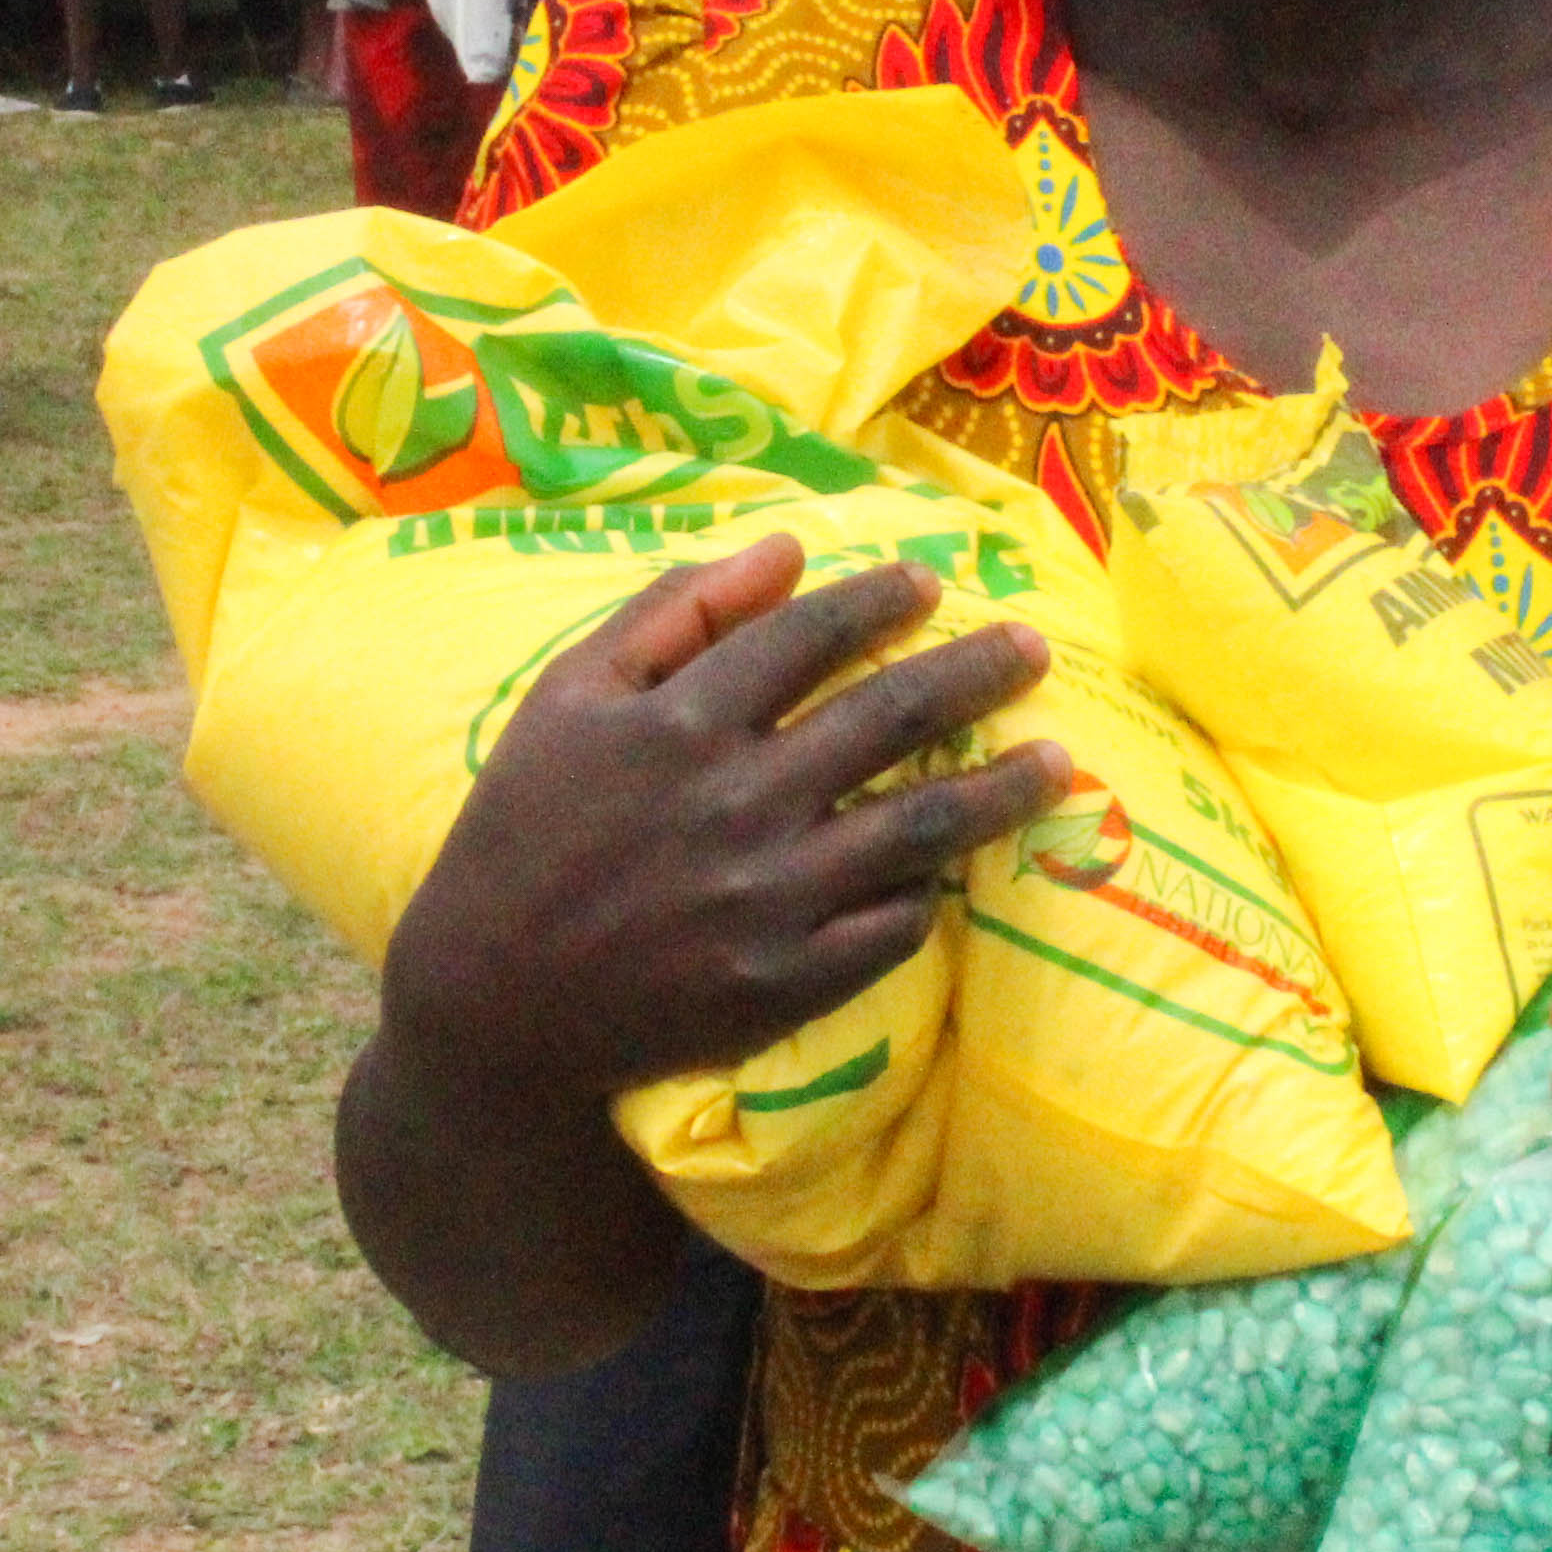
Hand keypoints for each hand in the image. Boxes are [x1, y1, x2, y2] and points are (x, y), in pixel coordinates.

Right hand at [377, 538, 1065, 1112]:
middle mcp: (738, 801)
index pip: (809, 637)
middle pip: (890, 717)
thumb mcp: (568, 698)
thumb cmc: (523, 831)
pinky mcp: (786, 981)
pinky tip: (956, 873)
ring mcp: (769, 897)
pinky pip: (890, 928)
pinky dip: (927, 896)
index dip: (879, 601)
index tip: (929, 584)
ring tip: (1056, 763)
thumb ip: (670, 612)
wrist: (495, 1002)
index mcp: (680, 722)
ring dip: (998, 787)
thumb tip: (785, 550)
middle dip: (975, 673)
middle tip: (1033, 649)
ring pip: (918, 825)